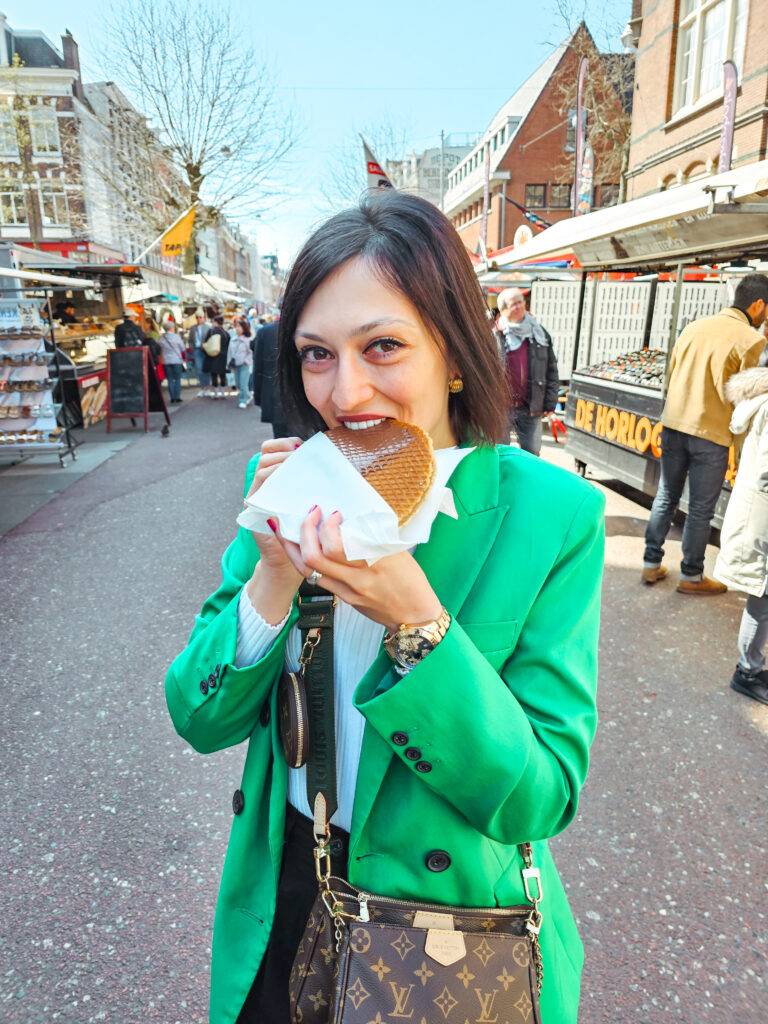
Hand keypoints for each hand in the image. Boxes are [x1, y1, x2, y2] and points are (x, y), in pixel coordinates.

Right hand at [244, 437, 303, 621]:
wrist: (300, 563)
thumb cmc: (315, 532)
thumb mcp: (316, 502)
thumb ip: (318, 485)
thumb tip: (335, 464)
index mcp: (280, 481)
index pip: (272, 450)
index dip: (283, 443)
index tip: (300, 444)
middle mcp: (265, 487)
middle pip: (265, 456)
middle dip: (282, 451)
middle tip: (298, 453)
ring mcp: (257, 499)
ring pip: (262, 470)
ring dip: (279, 464)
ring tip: (294, 465)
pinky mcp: (254, 513)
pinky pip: (259, 491)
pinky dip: (272, 482)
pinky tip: (287, 482)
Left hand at [269, 507, 442, 631]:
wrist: (414, 616)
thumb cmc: (411, 581)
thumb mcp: (397, 553)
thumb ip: (373, 538)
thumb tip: (351, 520)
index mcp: (374, 560)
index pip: (339, 543)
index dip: (328, 525)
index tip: (334, 514)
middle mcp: (357, 577)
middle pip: (316, 556)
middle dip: (306, 530)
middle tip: (312, 514)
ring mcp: (348, 590)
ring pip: (310, 569)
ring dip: (296, 547)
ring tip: (295, 530)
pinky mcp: (345, 598)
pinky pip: (318, 579)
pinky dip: (307, 561)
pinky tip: (304, 549)